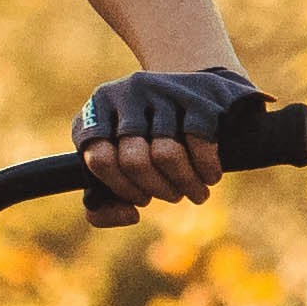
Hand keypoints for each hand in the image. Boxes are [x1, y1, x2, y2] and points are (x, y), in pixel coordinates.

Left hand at [75, 63, 261, 220]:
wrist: (197, 91)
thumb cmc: (152, 139)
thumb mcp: (119, 165)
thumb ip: (104, 205)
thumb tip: (130, 214)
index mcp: (97, 111)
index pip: (100, 161)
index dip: (123, 188)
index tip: (142, 197)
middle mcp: (125, 94)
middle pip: (135, 162)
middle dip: (158, 190)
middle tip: (172, 196)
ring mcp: (161, 90)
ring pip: (167, 155)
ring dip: (186, 185)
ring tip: (195, 192)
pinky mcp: (196, 94)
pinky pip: (198, 142)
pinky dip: (206, 169)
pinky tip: (209, 176)